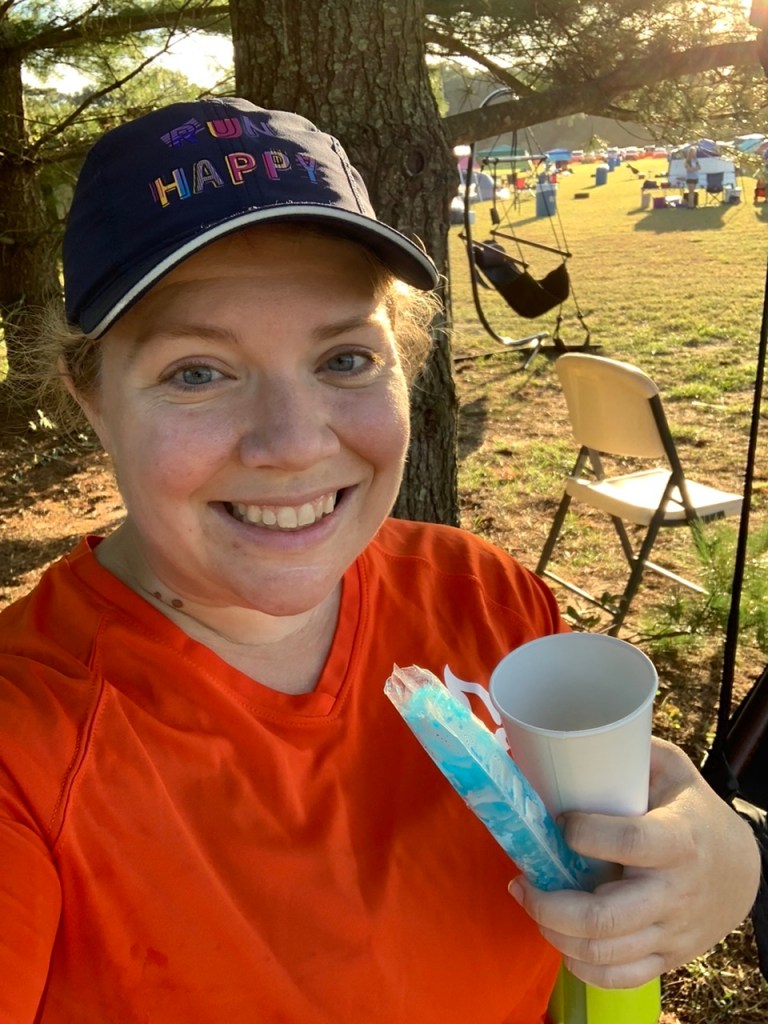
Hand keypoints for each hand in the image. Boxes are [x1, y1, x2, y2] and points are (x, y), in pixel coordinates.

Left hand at [509, 738, 760, 988]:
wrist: (742, 868)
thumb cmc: (694, 810)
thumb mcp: (672, 769)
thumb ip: (628, 751)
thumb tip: (566, 736)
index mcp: (678, 840)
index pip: (629, 842)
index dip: (584, 833)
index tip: (559, 821)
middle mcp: (674, 893)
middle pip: (603, 918)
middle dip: (548, 904)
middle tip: (522, 881)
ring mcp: (670, 931)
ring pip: (603, 953)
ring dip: (554, 932)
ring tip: (532, 904)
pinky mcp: (666, 957)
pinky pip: (618, 978)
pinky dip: (581, 966)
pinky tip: (560, 941)